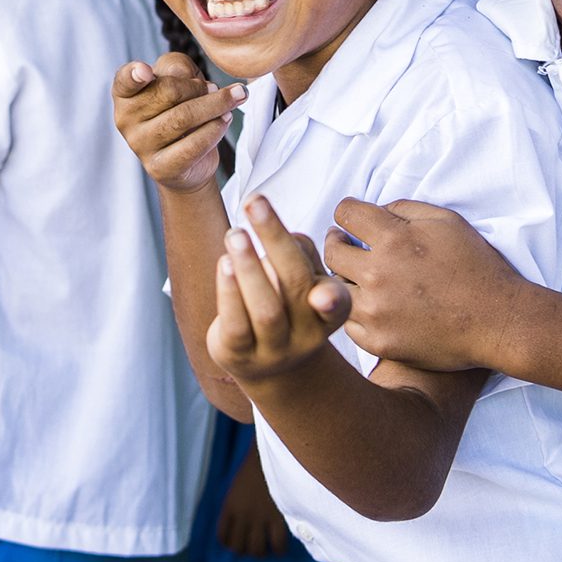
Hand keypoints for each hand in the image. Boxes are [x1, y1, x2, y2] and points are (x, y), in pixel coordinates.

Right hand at [113, 55, 243, 193]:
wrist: (189, 161)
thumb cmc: (180, 110)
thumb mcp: (179, 79)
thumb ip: (176, 66)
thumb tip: (183, 76)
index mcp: (126, 95)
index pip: (125, 80)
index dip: (134, 74)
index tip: (146, 71)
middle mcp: (126, 120)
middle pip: (169, 91)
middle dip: (200, 86)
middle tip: (215, 88)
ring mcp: (141, 146)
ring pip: (184, 117)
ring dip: (216, 105)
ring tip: (234, 99)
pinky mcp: (161, 168)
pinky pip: (194, 145)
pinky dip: (215, 129)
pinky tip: (226, 119)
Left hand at [208, 196, 347, 383]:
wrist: (269, 360)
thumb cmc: (290, 303)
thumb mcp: (307, 278)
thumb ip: (302, 252)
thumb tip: (286, 234)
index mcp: (332, 312)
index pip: (337, 301)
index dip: (332, 299)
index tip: (321, 290)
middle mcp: (308, 335)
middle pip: (295, 285)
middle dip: (275, 239)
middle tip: (255, 202)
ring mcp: (274, 350)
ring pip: (266, 310)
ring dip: (249, 267)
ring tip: (235, 234)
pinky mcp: (240, 355)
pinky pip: (236, 324)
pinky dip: (229, 292)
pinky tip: (224, 263)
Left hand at [216, 440, 290, 557]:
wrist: (273, 451)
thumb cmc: (258, 466)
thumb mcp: (239, 486)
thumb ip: (238, 505)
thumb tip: (244, 524)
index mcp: (230, 507)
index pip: (223, 538)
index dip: (232, 544)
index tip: (242, 541)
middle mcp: (242, 516)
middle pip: (239, 549)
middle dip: (248, 550)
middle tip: (257, 545)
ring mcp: (259, 518)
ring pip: (257, 551)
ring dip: (263, 552)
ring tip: (269, 547)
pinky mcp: (278, 517)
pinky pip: (277, 545)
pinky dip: (279, 549)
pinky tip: (281, 545)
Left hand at [325, 197, 529, 372]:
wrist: (499, 321)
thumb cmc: (477, 268)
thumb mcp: (448, 222)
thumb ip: (406, 208)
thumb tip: (376, 209)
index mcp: (394, 238)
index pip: (345, 213)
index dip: (347, 214)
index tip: (350, 222)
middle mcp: (378, 273)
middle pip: (332, 251)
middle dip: (338, 243)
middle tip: (346, 246)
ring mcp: (375, 311)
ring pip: (334, 289)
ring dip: (344, 280)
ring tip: (361, 279)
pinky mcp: (378, 341)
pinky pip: (347, 323)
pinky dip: (356, 313)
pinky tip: (374, 308)